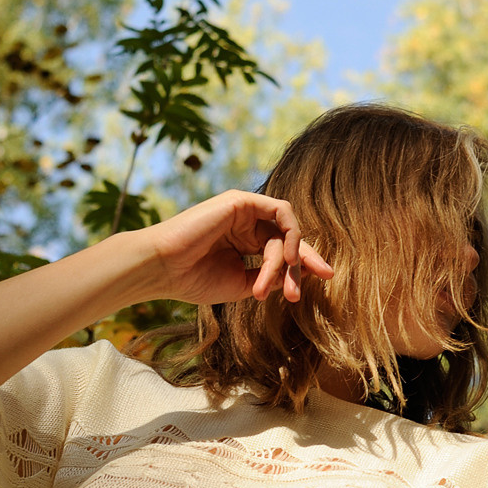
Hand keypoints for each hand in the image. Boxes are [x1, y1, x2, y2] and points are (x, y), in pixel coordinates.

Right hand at [139, 190, 336, 306]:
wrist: (164, 269)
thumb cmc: (194, 279)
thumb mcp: (242, 284)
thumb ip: (271, 277)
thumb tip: (300, 274)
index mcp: (244, 242)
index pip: (282, 250)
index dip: (303, 265)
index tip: (323, 281)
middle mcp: (246, 223)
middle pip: (289, 238)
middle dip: (305, 262)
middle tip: (318, 282)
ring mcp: (244, 210)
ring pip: (286, 230)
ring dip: (291, 259)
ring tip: (282, 286)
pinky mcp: (242, 201)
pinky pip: (281, 211)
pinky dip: (291, 234)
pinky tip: (287, 258)